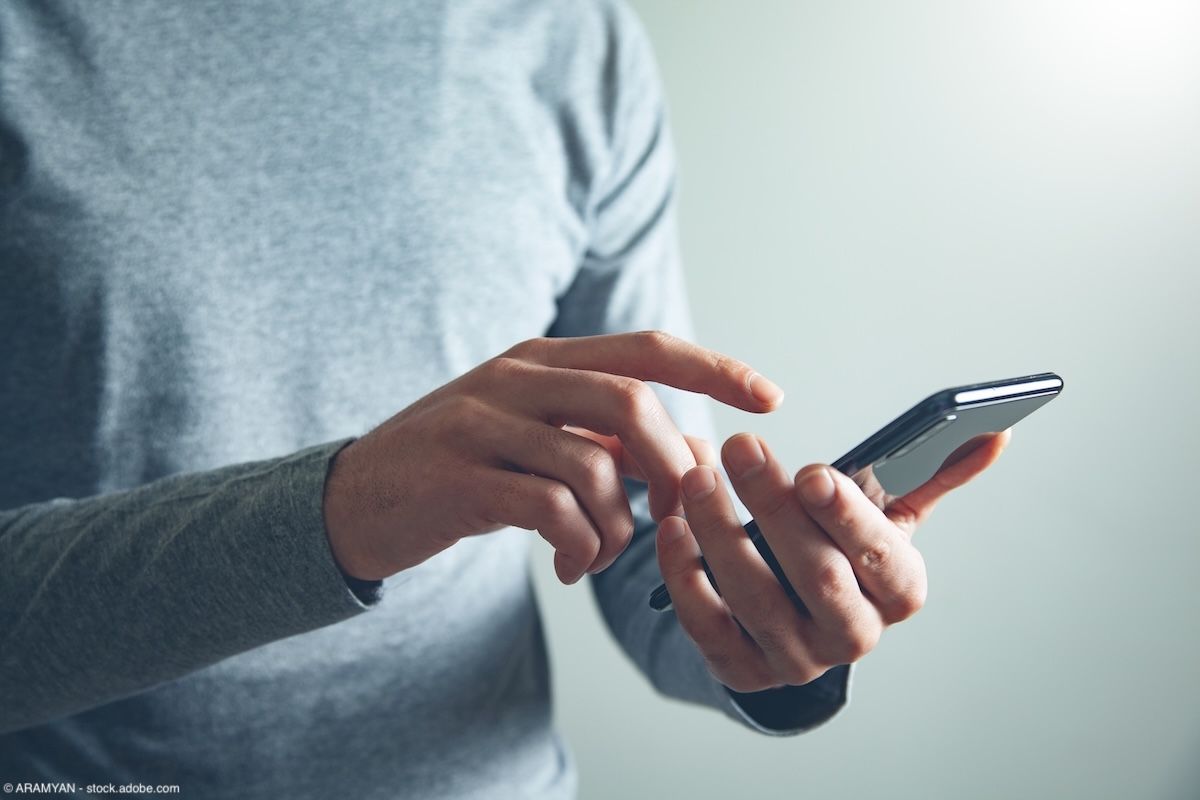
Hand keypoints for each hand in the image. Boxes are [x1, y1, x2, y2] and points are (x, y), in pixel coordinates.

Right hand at [322, 331, 782, 583]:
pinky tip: (568, 565)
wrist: (354, 499)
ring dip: (619, 524)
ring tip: (601, 555)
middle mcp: (515, 378)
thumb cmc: (461, 467)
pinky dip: (578, 546)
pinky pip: (549, 509)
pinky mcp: (460, 479)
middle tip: (676, 516)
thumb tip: (697, 452)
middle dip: (670, 465)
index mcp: (542, 359)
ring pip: (592, 462)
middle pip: (629, 402)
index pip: (645, 348)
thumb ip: (604, 436)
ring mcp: (482, 424)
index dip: (714, 367)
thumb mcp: (534, 435)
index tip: (770, 398)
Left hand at [655, 429, 1009, 691]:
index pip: (884, 562)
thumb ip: (932, 474)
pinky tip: (671, 528)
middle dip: (775, 508)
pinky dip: (685, 577)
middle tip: (739, 447)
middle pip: (817, 576)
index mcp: (898, 592)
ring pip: (755, 598)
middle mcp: (852, 634)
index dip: (849, 518)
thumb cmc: (841, 550)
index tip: (814, 471)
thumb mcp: (887, 516)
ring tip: (696, 476)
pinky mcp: (742, 669)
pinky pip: (708, 627)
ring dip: (720, 533)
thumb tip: (994, 432)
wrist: (794, 618)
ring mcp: (795, 658)